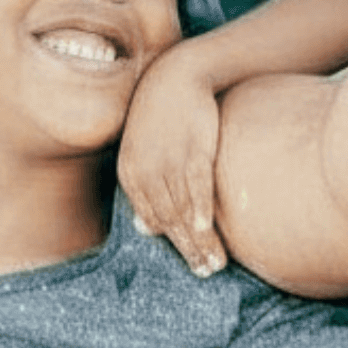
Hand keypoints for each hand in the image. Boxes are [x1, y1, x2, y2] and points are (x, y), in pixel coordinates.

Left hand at [118, 50, 227, 276]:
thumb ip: (143, 190)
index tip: (192, 263)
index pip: (153, 220)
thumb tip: (144, 229)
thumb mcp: (141, 152)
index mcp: (130, 175)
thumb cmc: (161, 116)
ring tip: (217, 262)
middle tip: (207, 272)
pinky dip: (201, 207)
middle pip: (170, 221)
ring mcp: (170, 160)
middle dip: (189, 250)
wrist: (177, 75)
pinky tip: (207, 227)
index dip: (173, 245)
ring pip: (184, 209)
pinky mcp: (193, 148)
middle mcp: (146, 171)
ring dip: (200, 239)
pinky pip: (197, 184)